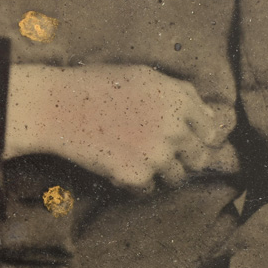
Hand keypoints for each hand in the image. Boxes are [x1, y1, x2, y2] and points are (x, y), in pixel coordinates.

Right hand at [4, 64, 237, 191]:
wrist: (58, 107)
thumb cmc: (99, 86)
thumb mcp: (146, 77)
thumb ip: (181, 95)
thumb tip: (209, 116)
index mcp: (180, 101)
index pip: (209, 130)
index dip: (199, 137)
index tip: (186, 142)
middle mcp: (175, 129)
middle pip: (198, 158)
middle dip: (184, 159)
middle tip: (160, 154)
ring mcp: (157, 156)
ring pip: (176, 177)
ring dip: (161, 173)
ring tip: (135, 157)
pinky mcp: (137, 177)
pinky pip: (148, 189)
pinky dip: (136, 182)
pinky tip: (117, 164)